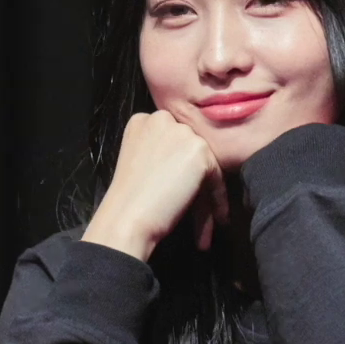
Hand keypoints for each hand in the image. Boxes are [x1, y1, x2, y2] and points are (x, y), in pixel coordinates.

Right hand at [83, 110, 229, 260]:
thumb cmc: (129, 200)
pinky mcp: (199, 149)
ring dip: (206, 196)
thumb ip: (163, 154)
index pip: (173, 141)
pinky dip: (217, 200)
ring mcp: (181, 132)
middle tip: (196, 212)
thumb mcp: (141, 162)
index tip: (181, 191)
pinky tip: (214, 221)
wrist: (126, 217)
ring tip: (207, 224)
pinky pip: (217, 177)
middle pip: (190, 152)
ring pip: (205, 164)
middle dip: (196, 182)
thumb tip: (190, 165)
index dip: (179, 169)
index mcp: (142, 121)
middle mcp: (162, 119)